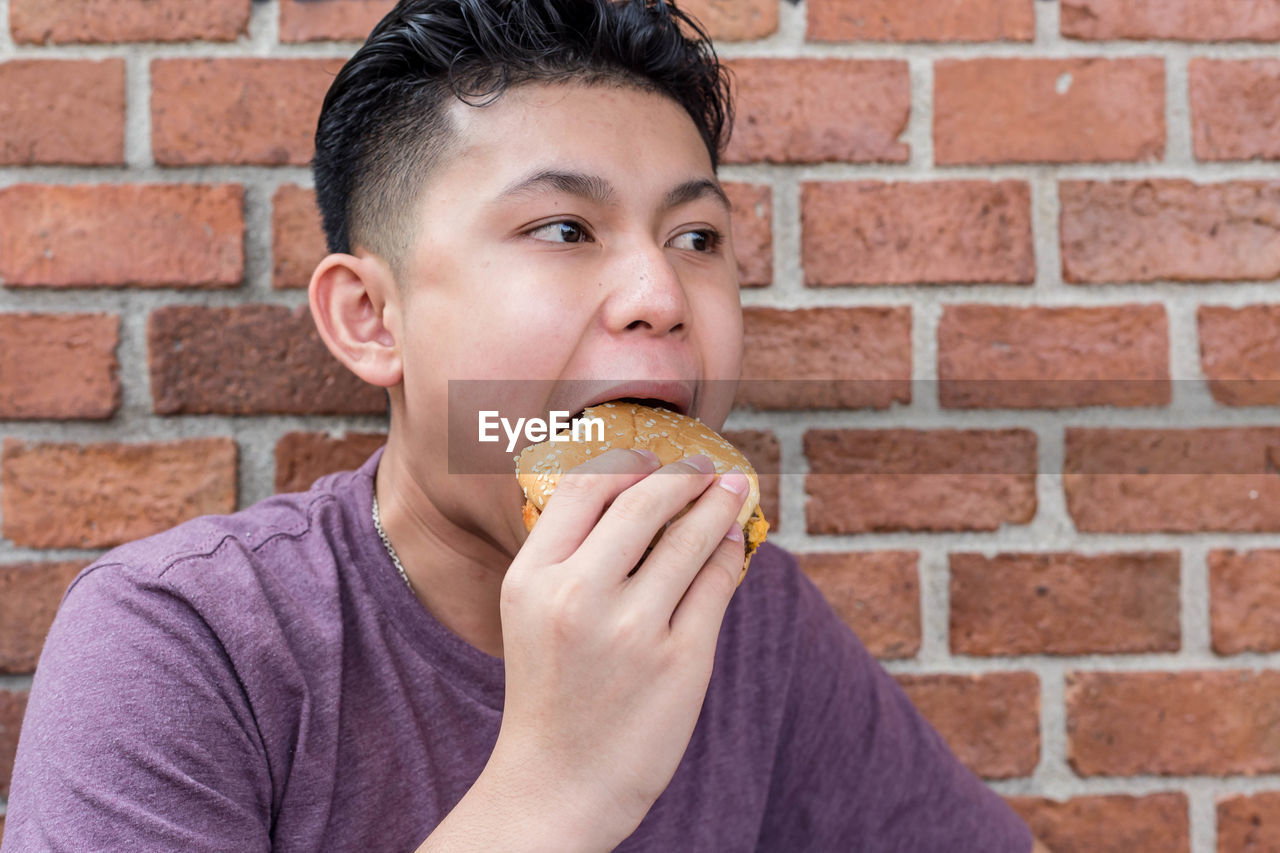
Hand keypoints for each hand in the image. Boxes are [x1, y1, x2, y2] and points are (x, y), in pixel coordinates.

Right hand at [486, 447, 748, 846]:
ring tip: (732, 490)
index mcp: (532, 578)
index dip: (628, 460)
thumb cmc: (549, 691)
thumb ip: (567, 555)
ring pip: (691, 537)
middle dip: (684, 475)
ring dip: (717, 504)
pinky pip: (717, 583)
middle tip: (705, 465)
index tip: (654, 454)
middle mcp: (579, 596)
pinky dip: (730, 552)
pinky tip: (734, 540)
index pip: (586, 487)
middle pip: (645, 501)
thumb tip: (633, 493)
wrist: (557, 785)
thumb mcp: (529, 613)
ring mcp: (634, 629)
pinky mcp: (681, 660)